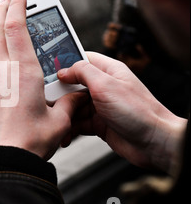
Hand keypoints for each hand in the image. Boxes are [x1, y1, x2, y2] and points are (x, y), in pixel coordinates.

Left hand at [0, 0, 84, 159]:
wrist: (1, 162)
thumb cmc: (31, 142)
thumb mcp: (60, 121)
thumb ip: (69, 103)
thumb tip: (76, 96)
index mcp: (24, 72)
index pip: (15, 27)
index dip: (16, 6)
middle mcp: (3, 73)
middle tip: (4, 0)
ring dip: (3, 41)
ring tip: (17, 43)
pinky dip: (4, 67)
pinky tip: (15, 79)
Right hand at [58, 52, 186, 172]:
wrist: (153, 143)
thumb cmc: (138, 112)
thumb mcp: (105, 85)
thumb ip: (82, 71)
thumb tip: (63, 70)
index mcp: (108, 71)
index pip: (81, 60)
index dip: (64, 65)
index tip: (48, 73)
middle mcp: (103, 87)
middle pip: (72, 86)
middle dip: (60, 95)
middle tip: (50, 103)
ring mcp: (100, 106)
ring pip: (72, 106)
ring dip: (64, 115)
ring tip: (57, 122)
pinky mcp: (98, 123)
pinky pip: (77, 123)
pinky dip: (70, 129)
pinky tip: (65, 134)